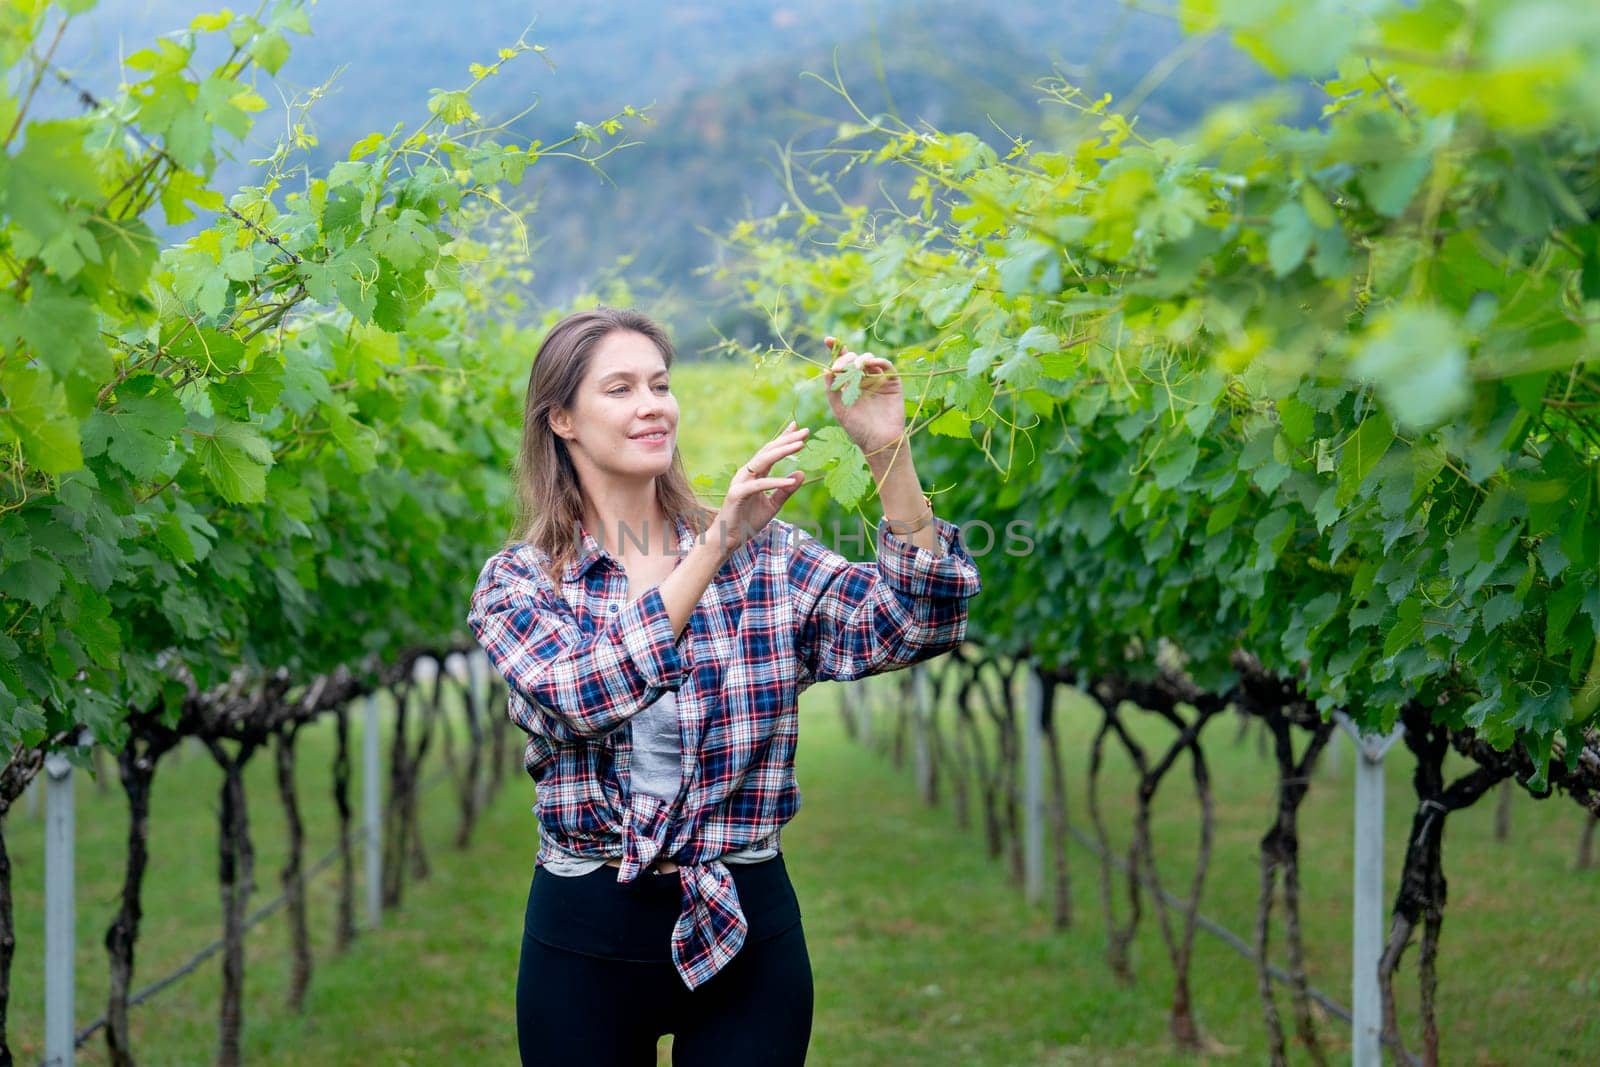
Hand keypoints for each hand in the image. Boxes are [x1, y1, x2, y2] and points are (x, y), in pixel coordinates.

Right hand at [708, 421, 808, 558]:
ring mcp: (741, 482)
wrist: (728, 538)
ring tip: (800, 445)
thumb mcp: (773, 505)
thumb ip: (786, 490)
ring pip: (763, 461)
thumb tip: (802, 473)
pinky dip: (775, 482)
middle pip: (768, 451)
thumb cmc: (747, 521)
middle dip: (787, 440)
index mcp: (754, 474)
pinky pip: (759, 485)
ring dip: (782, 452)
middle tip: (805, 431)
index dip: (784, 439)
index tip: (799, 427)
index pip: (771, 452)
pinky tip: (790, 481)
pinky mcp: (737, 494)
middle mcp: (747, 474)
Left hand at [823, 336, 906, 466]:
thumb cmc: (857, 428)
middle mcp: (862, 379)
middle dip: (845, 358)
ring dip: (860, 360)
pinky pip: (886, 366)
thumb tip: (825, 368)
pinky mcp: (892, 382)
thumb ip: (831, 388)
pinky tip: (870, 364)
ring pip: (868, 359)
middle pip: (854, 358)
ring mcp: (877, 379)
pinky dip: (878, 361)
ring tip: (854, 368)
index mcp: (848, 383)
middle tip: (839, 367)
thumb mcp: (838, 407)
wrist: (878, 442)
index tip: (828, 340)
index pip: (841, 362)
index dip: (835, 349)